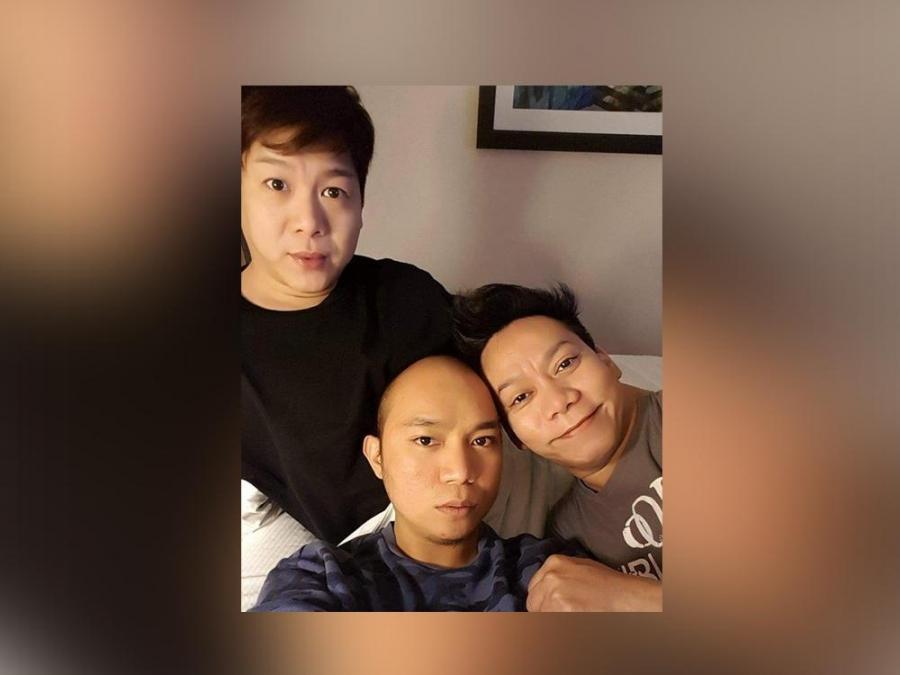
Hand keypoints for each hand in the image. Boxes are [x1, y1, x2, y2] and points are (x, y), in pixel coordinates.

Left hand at [526, 554, 661, 611]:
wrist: (626, 598)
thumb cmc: (608, 584)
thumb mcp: (580, 566)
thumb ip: (559, 574)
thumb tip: (543, 588)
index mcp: (554, 563)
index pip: (533, 587)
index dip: (541, 600)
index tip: (549, 607)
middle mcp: (551, 577)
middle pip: (533, 602)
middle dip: (543, 610)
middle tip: (559, 614)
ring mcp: (554, 594)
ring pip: (539, 614)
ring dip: (550, 618)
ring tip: (570, 615)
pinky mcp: (561, 611)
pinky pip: (549, 621)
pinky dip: (556, 622)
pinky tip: (573, 618)